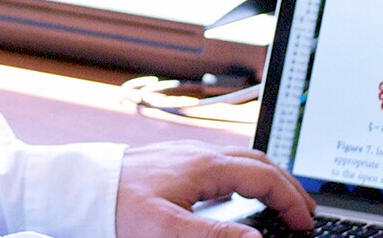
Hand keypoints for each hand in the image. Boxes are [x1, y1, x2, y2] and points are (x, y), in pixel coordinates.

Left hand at [114, 141, 315, 237]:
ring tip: (278, 198)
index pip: (264, 177)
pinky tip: (234, 191)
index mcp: (203, 165)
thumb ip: (216, 235)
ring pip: (238, 158)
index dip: (290, 200)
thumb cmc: (115, 205)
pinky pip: (219, 161)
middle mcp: (197, 153)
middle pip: (257, 161)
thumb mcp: (167, 229)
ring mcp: (183, 154)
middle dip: (286, 184)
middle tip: (304, 210)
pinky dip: (241, 174)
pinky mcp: (170, 160)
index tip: (305, 223)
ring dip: (265, 176)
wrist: (77, 187)